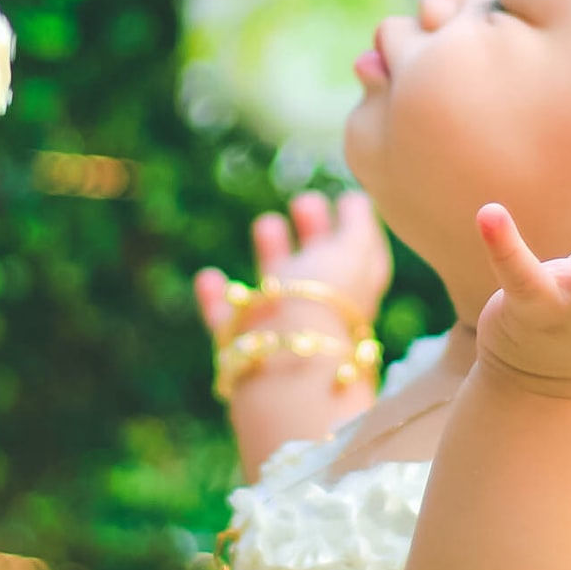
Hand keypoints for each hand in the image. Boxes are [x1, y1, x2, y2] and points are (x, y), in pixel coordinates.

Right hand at [194, 187, 391, 345]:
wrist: (291, 371)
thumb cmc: (326, 303)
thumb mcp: (353, 251)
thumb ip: (358, 224)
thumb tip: (356, 202)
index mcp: (356, 291)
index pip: (362, 257)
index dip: (354, 228)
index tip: (345, 198)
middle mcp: (322, 312)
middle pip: (321, 271)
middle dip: (314, 233)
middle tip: (305, 202)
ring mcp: (285, 332)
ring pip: (278, 293)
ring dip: (272, 255)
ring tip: (267, 223)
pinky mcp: (246, 351)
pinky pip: (228, 321)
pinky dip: (217, 298)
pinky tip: (208, 277)